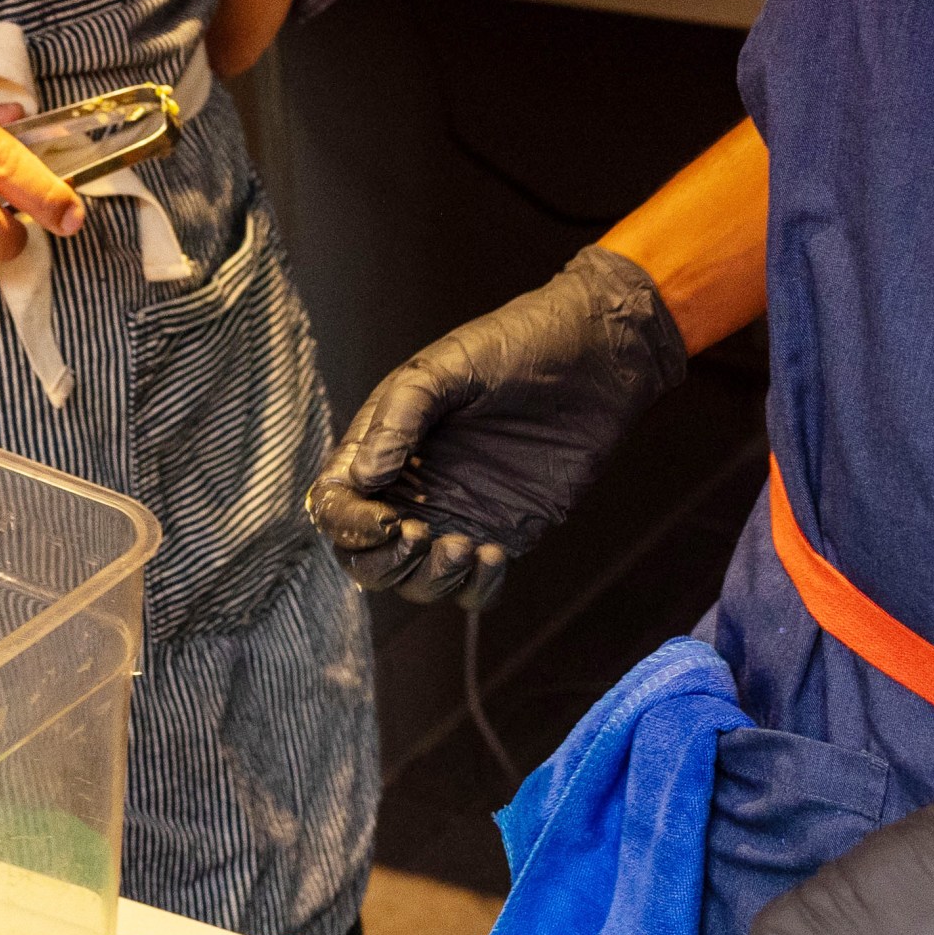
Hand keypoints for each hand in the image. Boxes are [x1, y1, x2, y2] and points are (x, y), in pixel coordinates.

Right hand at [305, 245, 687, 602]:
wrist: (597, 355)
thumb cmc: (518, 345)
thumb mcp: (448, 365)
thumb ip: (401, 415)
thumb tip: (363, 477)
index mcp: (384, 443)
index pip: (337, 502)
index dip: (348, 524)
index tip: (386, 520)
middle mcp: (412, 487)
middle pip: (366, 556)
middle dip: (384, 563)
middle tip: (423, 535)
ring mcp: (456, 514)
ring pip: (416, 580)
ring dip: (428, 580)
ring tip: (464, 547)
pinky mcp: (502, 531)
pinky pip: (473, 588)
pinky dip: (474, 589)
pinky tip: (495, 555)